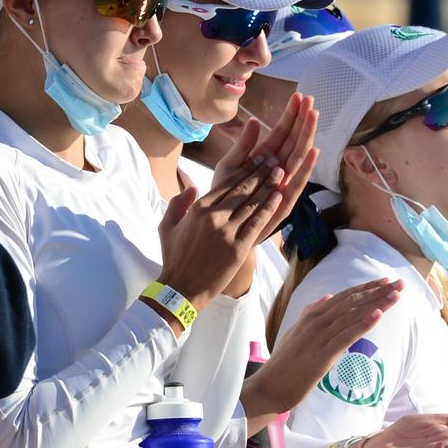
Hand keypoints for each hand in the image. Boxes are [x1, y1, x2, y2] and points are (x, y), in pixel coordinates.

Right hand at [154, 136, 284, 326]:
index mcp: (198, 209)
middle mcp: (213, 217)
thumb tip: (192, 186)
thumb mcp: (167, 226)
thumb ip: (178, 203)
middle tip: (274, 158)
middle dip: (260, 171)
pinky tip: (279, 196)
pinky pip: (257, 223)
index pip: (226, 183)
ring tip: (280, 172)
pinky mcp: (238, 248)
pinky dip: (269, 208)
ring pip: (252, 203)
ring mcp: (227, 233)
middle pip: (242, 188)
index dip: (245, 169)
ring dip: (269, 185)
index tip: (257, 158)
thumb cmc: (174, 258)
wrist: (180, 289)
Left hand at [213, 93, 317, 243]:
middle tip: (311, 100)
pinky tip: (314, 150)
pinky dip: (307, 168)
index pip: (281, 133)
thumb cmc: (223, 199)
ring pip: (298, 158)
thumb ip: (242, 146)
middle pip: (293, 141)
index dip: (290, 116)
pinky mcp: (283, 203)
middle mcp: (277, 171)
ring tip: (314, 116)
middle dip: (302, 121)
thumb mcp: (229, 168)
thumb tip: (252, 120)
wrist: (221, 232)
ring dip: (307, 137)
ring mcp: (282, 186)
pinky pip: (297, 184)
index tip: (299, 96)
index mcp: (264, 160)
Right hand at [241, 278, 402, 427]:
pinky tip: (377, 316)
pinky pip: (345, 337)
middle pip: (351, 302)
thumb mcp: (296, 333)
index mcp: (311, 316)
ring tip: (396, 295)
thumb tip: (326, 297)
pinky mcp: (321, 357)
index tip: (386, 281)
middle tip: (400, 283)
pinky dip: (362, 325)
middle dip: (377, 292)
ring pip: (352, 316)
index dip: (366, 288)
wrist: (268, 388)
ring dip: (376, 304)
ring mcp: (318, 338)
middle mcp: (316, 322)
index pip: (344, 297)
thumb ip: (310, 315)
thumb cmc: (283, 365)